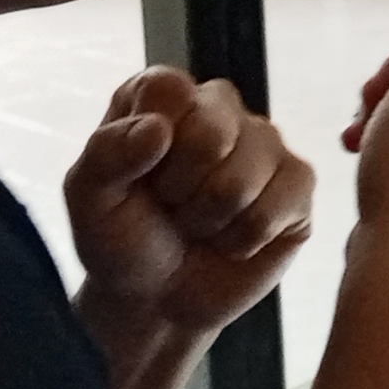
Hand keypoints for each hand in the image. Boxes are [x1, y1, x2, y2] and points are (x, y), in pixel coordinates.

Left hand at [67, 67, 316, 337]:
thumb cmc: (122, 240)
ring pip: (244, 178)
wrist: (159, 300)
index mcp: (163, 97)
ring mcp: (265, 144)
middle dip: (181, 189)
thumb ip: (106, 155)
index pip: (168, 88)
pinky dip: (244, 238)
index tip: (140, 174)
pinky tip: (232, 238)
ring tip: (199, 224)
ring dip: (211, 219)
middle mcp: (219, 108)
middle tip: (171, 205)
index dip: (151, 141)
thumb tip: (157, 128)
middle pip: (212, 132)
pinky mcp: (298, 184)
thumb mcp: (89, 201)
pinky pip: (278, 207)